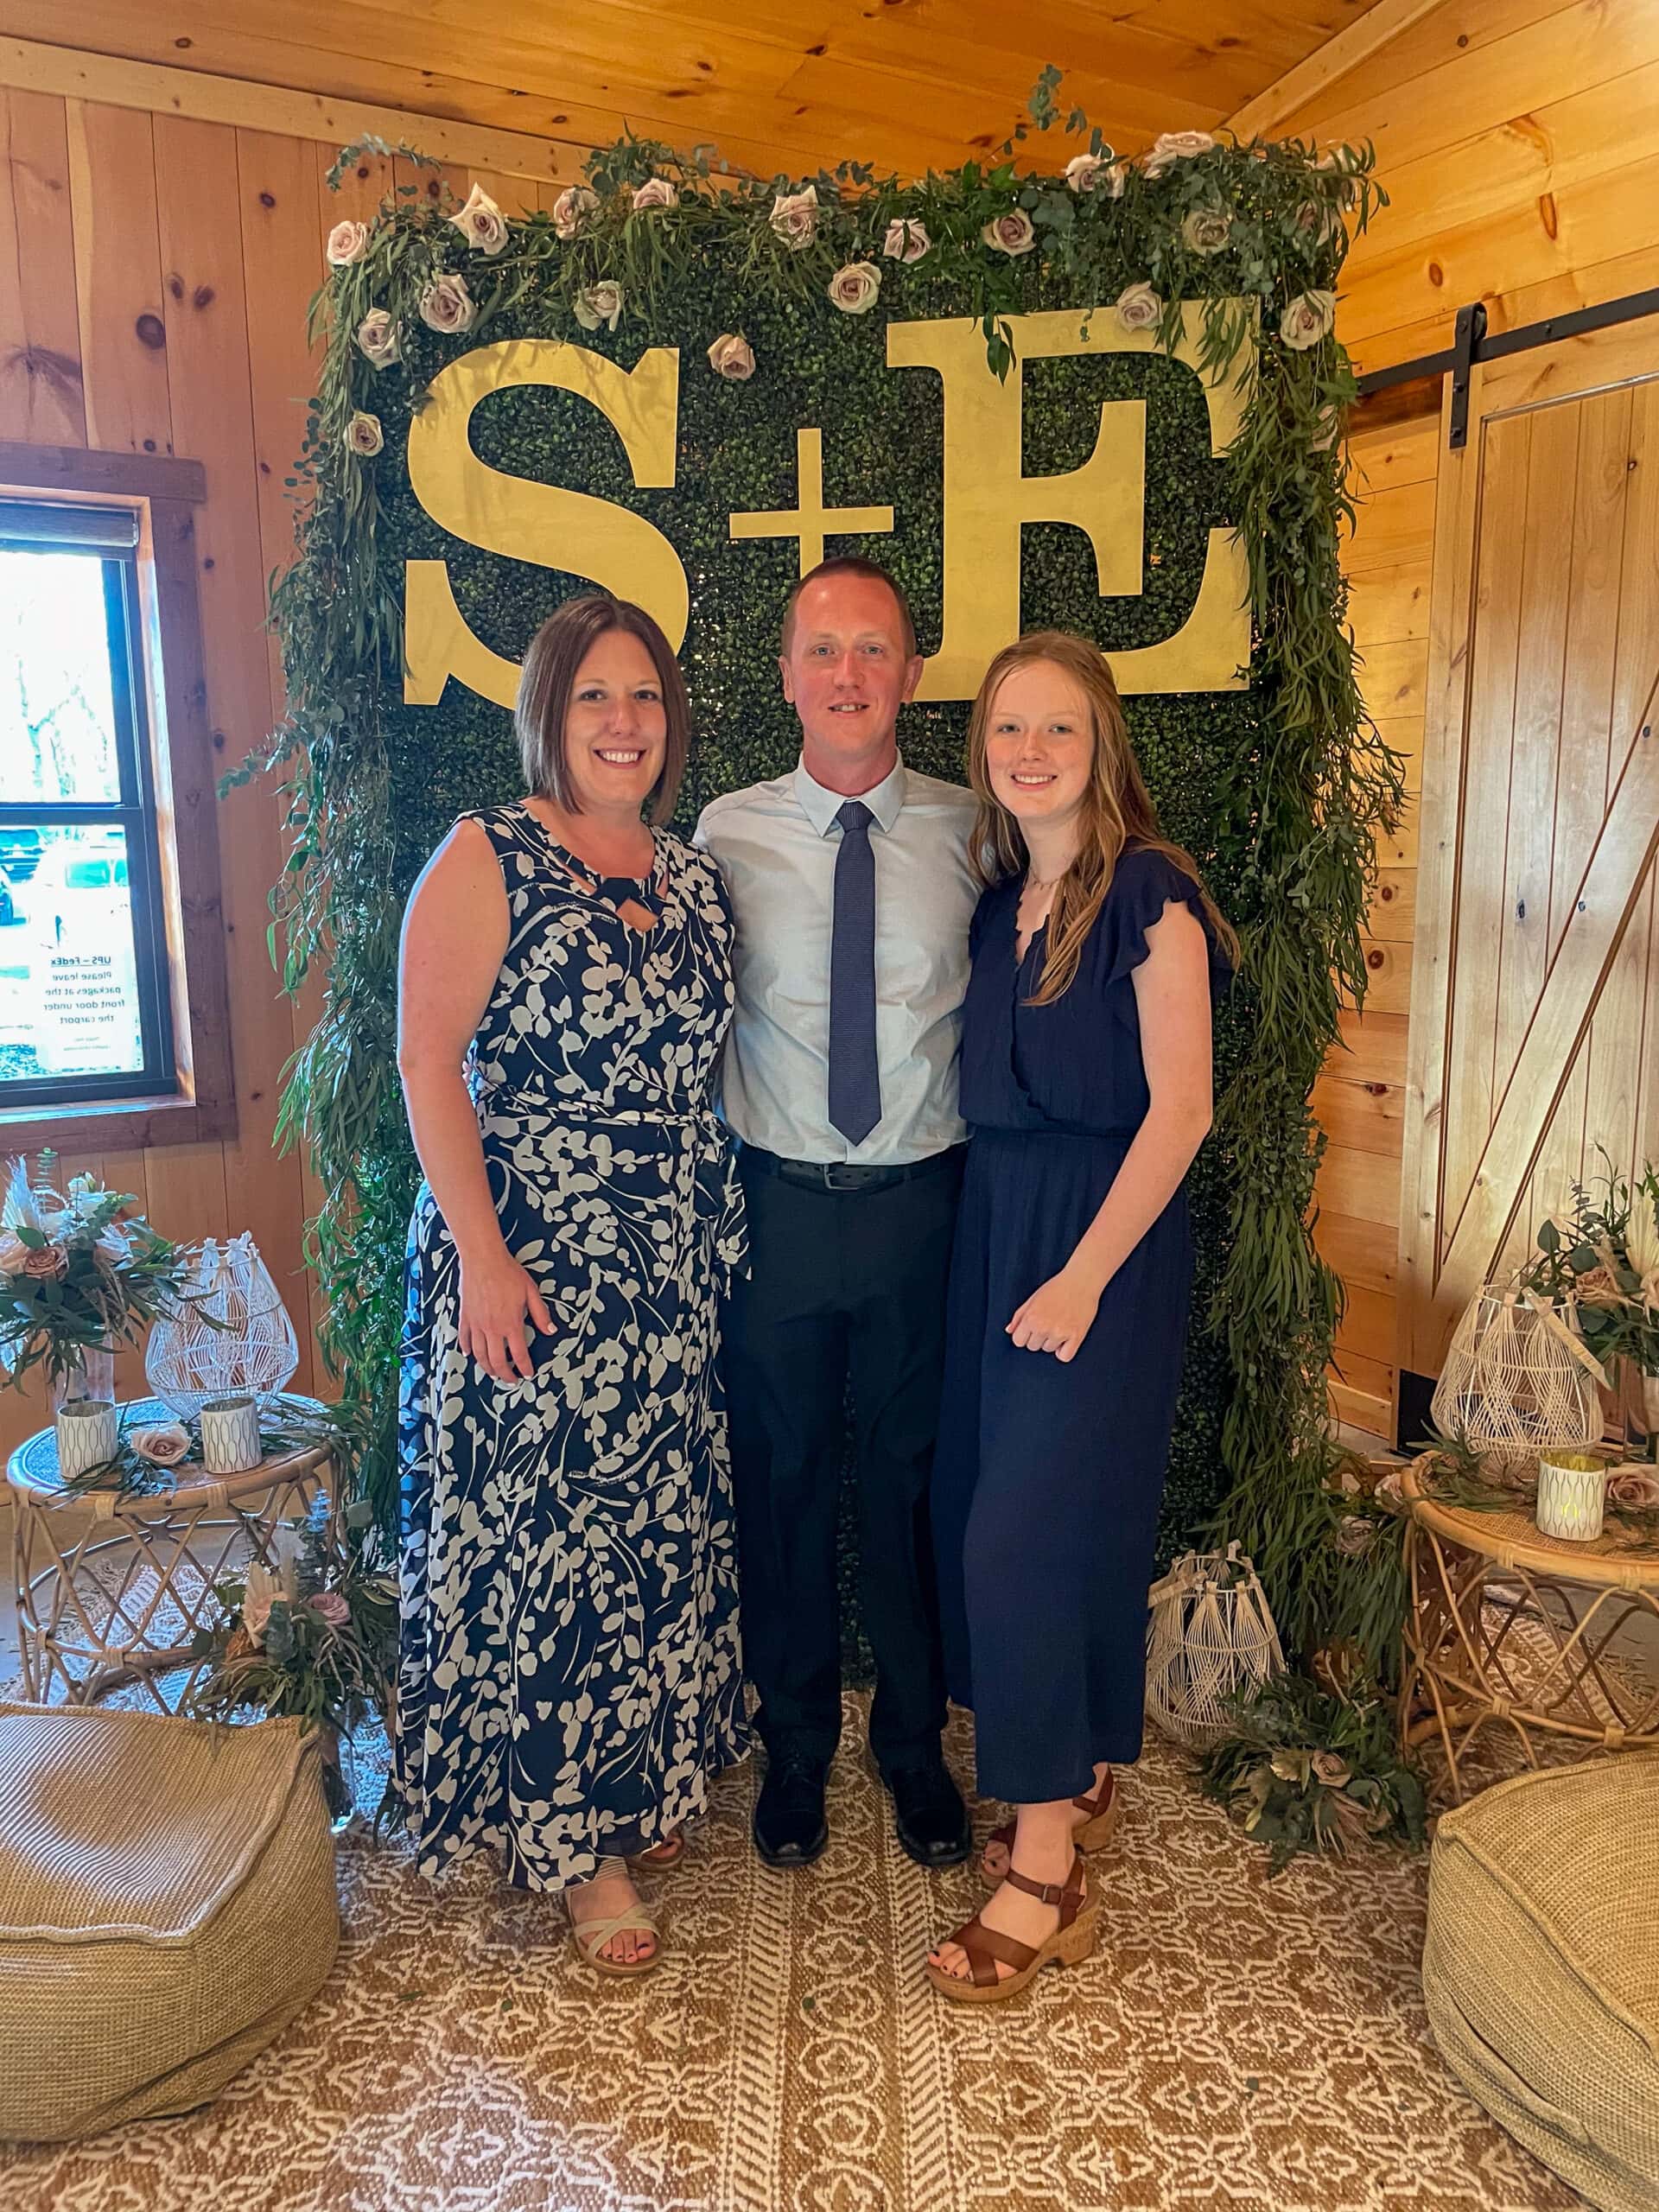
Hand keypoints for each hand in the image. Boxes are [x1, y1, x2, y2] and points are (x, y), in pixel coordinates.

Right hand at [457, 1245, 553, 1383]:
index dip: (524, 1368)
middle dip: (505, 1374)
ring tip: (493, 1373)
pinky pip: (464, 1338)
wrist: (483, 1259)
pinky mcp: (465, 1316)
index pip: (519, 1354)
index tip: (528, 1374)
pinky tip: (469, 1354)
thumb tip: (550, 1331)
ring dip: (486, 1367)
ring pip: (479, 1354)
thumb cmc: (509, 1273)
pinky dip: (466, 1349)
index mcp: (511, 1324)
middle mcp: (492, 1329)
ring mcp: (476, 1324)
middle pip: (497, 1361)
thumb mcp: (531, 1292)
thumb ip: (541, 1314)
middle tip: (511, 1380)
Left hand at [1007, 1267, 1100, 1362]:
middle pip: (1033, 1347)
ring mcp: (1060, 1333)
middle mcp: (1043, 1327)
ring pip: (1049, 1350)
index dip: (1024, 1335)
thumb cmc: (1058, 1287)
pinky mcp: (1076, 1336)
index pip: (1018, 1341)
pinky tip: (1067, 1339)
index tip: (1032, 1330)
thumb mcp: (1033, 1299)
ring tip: (1060, 1325)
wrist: (1081, 1281)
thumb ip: (1019, 1316)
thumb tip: (1010, 1330)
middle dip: (1038, 1338)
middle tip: (1048, 1323)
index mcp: (1031, 1318)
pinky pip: (1065, 1357)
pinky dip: (1065, 1351)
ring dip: (1053, 1342)